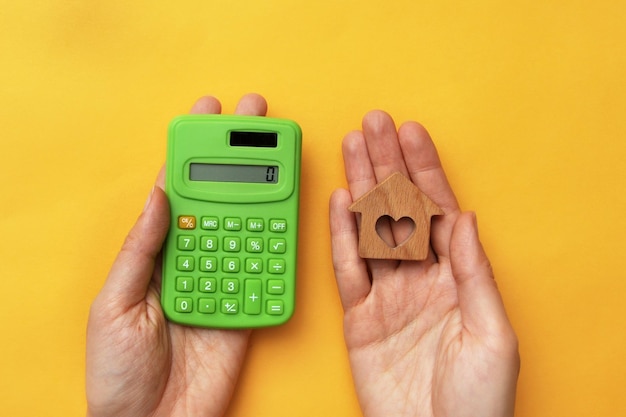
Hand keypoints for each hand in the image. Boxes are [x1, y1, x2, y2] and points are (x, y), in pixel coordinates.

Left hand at [86, 94, 267, 416]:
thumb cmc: (118, 372)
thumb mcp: (115, 306)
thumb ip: (141, 251)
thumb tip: (159, 197)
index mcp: (155, 255)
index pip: (177, 191)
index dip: (192, 150)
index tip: (206, 114)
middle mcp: (191, 260)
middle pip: (219, 199)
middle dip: (236, 155)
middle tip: (254, 114)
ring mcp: (222, 281)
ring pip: (247, 229)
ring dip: (263, 191)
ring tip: (279, 152)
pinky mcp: (245, 308)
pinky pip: (266, 272)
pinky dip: (280, 246)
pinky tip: (289, 213)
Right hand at [329, 111, 519, 416]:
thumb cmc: (476, 401)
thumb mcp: (491, 333)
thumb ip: (474, 271)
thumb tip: (463, 216)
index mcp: (456, 277)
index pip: (436, 210)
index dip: (423, 170)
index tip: (411, 134)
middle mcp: (420, 279)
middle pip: (399, 210)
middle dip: (387, 165)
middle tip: (374, 125)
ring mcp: (388, 295)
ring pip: (370, 229)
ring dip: (362, 187)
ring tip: (353, 147)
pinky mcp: (359, 317)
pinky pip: (347, 269)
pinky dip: (340, 235)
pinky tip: (340, 202)